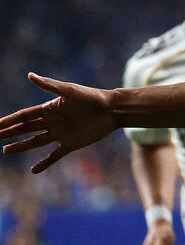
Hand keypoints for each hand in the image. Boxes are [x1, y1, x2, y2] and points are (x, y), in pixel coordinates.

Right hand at [0, 73, 117, 172]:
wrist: (112, 109)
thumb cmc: (92, 97)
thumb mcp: (69, 90)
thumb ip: (49, 85)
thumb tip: (30, 75)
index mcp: (49, 108)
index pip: (23, 116)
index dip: (8, 121)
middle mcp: (52, 121)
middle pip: (25, 129)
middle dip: (8, 133)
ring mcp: (61, 133)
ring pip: (35, 142)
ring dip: (21, 146)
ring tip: (5, 151)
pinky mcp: (72, 143)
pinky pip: (55, 155)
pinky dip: (45, 162)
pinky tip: (34, 170)